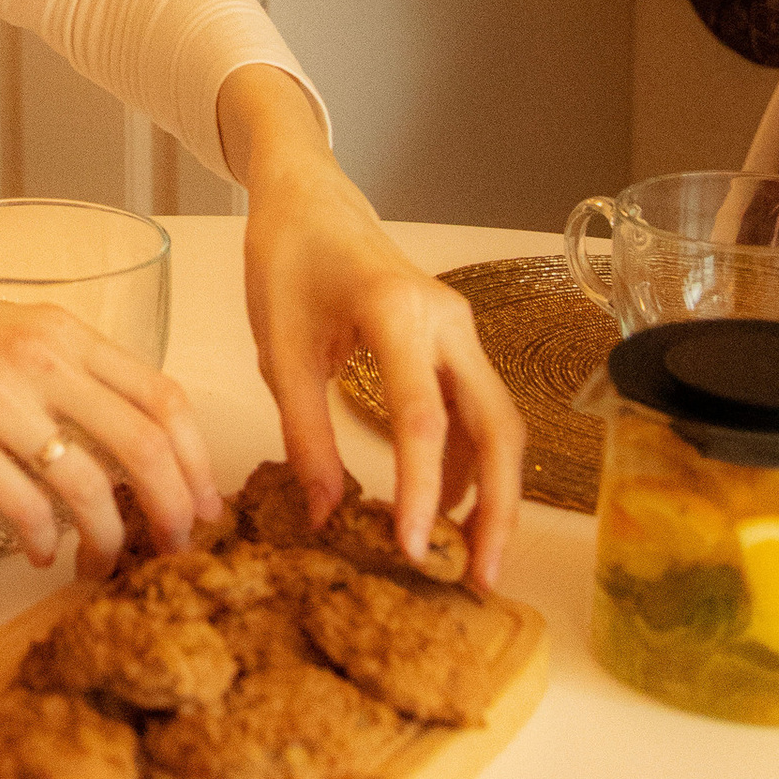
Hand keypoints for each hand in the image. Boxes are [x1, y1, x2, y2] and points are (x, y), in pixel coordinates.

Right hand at [0, 254, 224, 571]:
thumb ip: (52, 371)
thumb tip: (100, 440)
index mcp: (58, 329)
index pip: (163, 395)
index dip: (195, 460)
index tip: (202, 502)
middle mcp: (39, 358)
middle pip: (147, 445)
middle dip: (173, 509)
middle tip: (174, 549)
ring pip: (92, 488)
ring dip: (107, 540)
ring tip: (99, 564)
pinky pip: (24, 509)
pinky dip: (41, 542)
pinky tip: (34, 553)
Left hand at [218, 70, 521, 587]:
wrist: (310, 200)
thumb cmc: (288, 260)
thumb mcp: (279, 348)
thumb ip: (303, 434)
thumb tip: (327, 515)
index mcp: (398, 312)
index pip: (423, 419)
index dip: (421, 491)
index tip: (411, 551)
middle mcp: (448, 321)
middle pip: (496, 426)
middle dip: (497, 507)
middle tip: (479, 578)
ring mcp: (461, 331)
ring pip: (498, 423)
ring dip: (492, 492)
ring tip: (467, 560)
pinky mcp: (457, 344)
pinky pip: (478, 411)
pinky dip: (470, 464)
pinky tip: (444, 508)